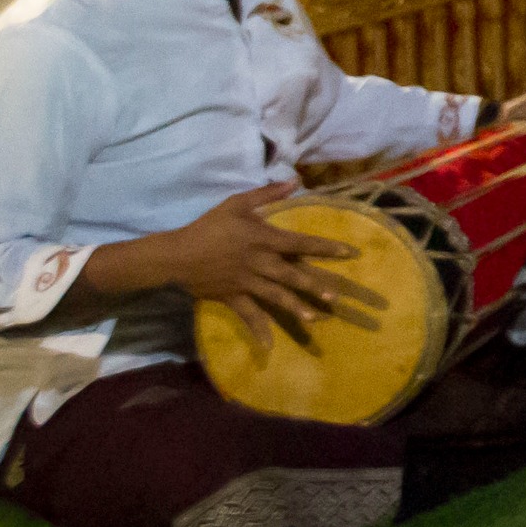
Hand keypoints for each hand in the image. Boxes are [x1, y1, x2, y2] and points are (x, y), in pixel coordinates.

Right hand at [145, 182, 360, 342]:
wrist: (177, 254)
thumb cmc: (209, 226)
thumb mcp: (237, 203)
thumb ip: (267, 193)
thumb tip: (294, 181)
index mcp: (263, 239)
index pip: (300, 243)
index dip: (325, 248)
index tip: (348, 253)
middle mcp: (259, 262)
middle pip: (291, 274)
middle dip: (314, 286)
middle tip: (335, 297)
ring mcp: (246, 282)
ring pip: (275, 296)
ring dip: (295, 307)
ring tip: (315, 318)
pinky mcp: (232, 297)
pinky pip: (248, 315)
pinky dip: (259, 329)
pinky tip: (270, 345)